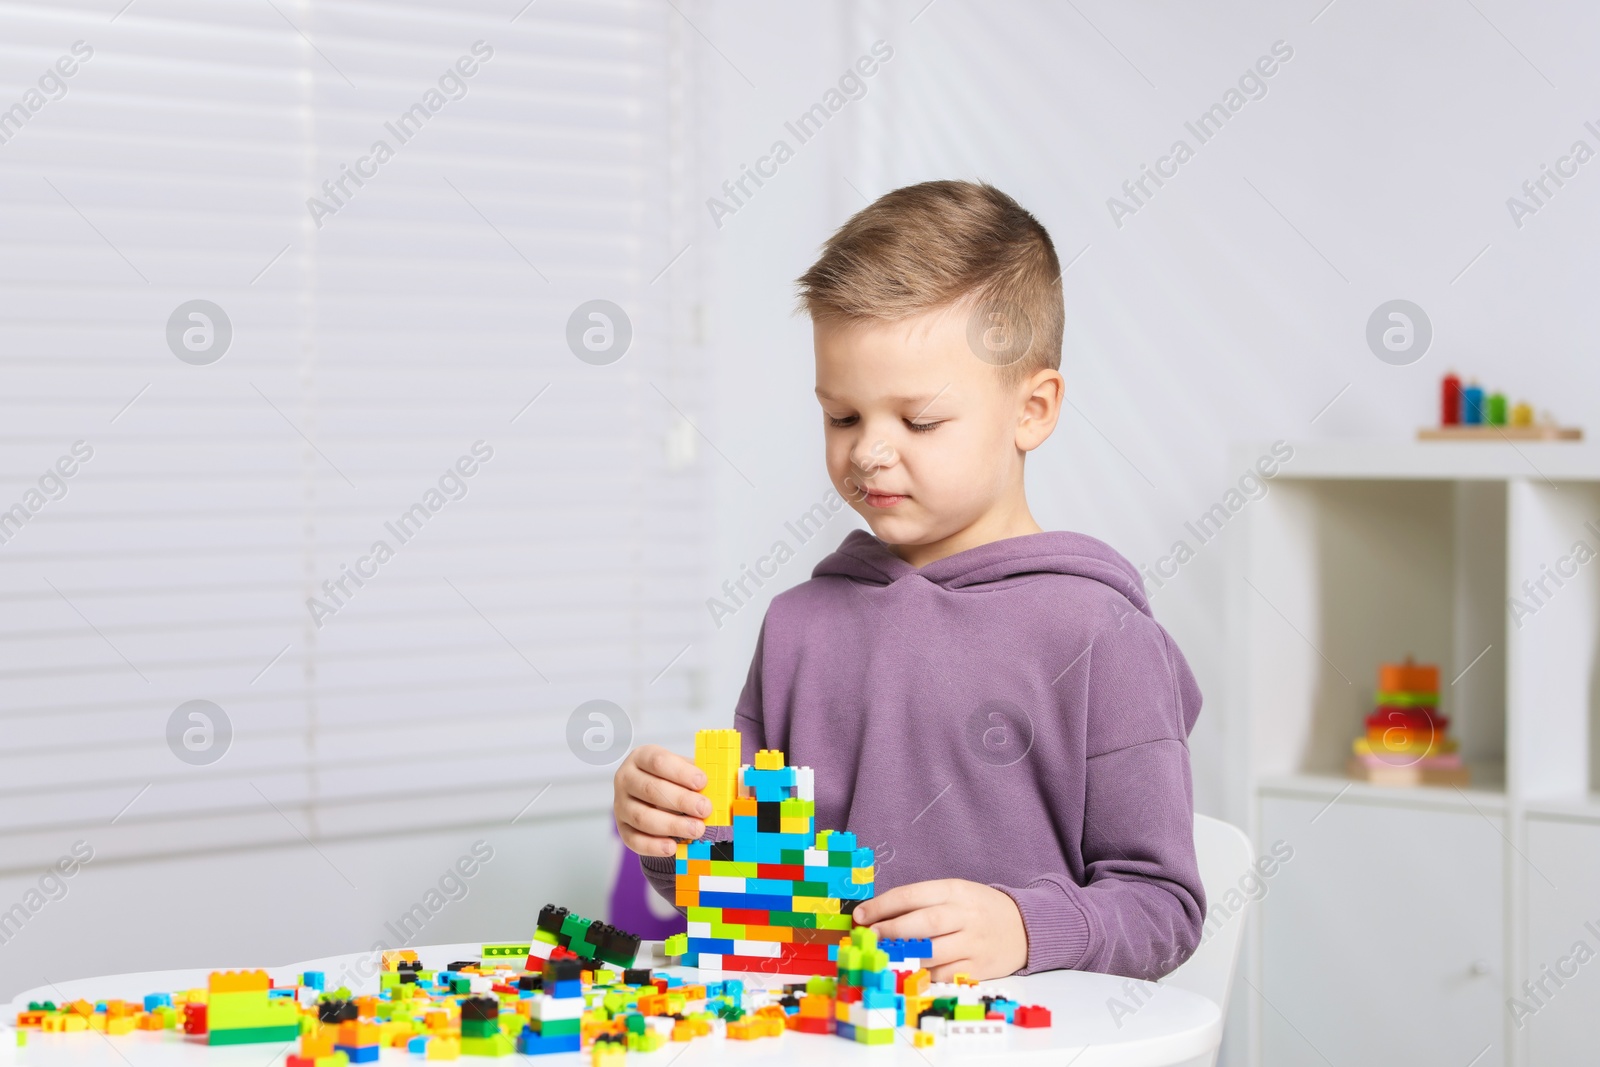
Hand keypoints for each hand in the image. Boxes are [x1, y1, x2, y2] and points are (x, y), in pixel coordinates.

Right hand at [614, 744, 710, 857]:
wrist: (652, 796)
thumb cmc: (672, 780)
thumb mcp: (683, 769)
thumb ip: (699, 775)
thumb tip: (726, 784)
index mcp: (641, 757)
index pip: (658, 761)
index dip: (680, 772)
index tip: (702, 781)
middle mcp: (626, 779)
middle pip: (650, 789)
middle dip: (681, 801)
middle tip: (705, 809)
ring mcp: (620, 804)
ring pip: (642, 817)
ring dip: (672, 825)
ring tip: (697, 829)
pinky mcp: (622, 828)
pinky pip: (634, 840)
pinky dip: (653, 845)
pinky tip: (672, 847)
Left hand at [851, 879, 1027, 980]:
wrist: (1025, 926)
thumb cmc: (979, 908)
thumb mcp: (955, 893)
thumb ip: (922, 902)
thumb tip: (879, 915)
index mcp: (955, 890)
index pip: (912, 895)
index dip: (882, 905)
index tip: (860, 914)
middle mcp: (965, 915)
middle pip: (922, 923)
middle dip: (890, 931)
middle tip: (868, 937)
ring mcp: (973, 943)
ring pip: (931, 952)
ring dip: (901, 956)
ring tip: (881, 956)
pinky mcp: (979, 968)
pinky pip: (944, 974)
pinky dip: (923, 975)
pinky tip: (907, 971)